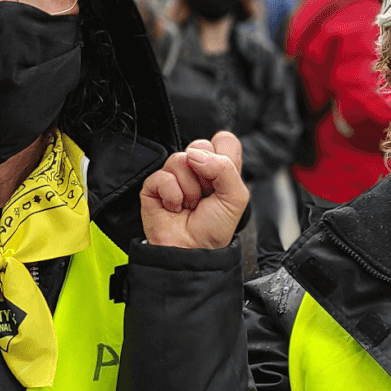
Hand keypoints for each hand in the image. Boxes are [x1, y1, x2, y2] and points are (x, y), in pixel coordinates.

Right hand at [139, 133, 248, 250]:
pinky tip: (175, 207)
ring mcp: (174, 175)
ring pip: (179, 159)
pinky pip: (162, 176)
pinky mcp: (154, 185)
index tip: (222, 179)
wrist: (191, 250)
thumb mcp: (236, 197)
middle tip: (205, 195)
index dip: (224, 156)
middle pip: (200, 144)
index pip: (223, 140)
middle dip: (205, 174)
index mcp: (219, 167)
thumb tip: (194, 154)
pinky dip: (172, 196)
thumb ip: (225, 167)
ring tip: (189, 204)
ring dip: (189, 189)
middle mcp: (197, 168)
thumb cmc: (214, 228)